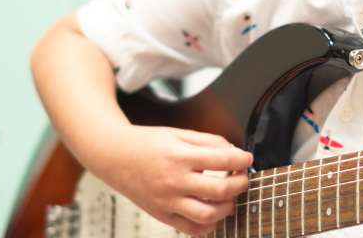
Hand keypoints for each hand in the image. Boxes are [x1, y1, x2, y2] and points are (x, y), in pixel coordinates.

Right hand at [101, 126, 251, 236]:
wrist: (115, 157)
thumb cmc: (147, 143)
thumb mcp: (179, 134)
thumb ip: (208, 142)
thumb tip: (234, 153)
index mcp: (179, 156)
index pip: (221, 161)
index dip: (241, 160)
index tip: (246, 158)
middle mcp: (174, 181)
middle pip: (219, 190)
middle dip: (240, 184)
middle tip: (243, 177)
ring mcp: (167, 201)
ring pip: (207, 215)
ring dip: (228, 207)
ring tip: (229, 197)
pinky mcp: (162, 215)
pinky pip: (190, 229)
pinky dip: (208, 226)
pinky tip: (214, 214)